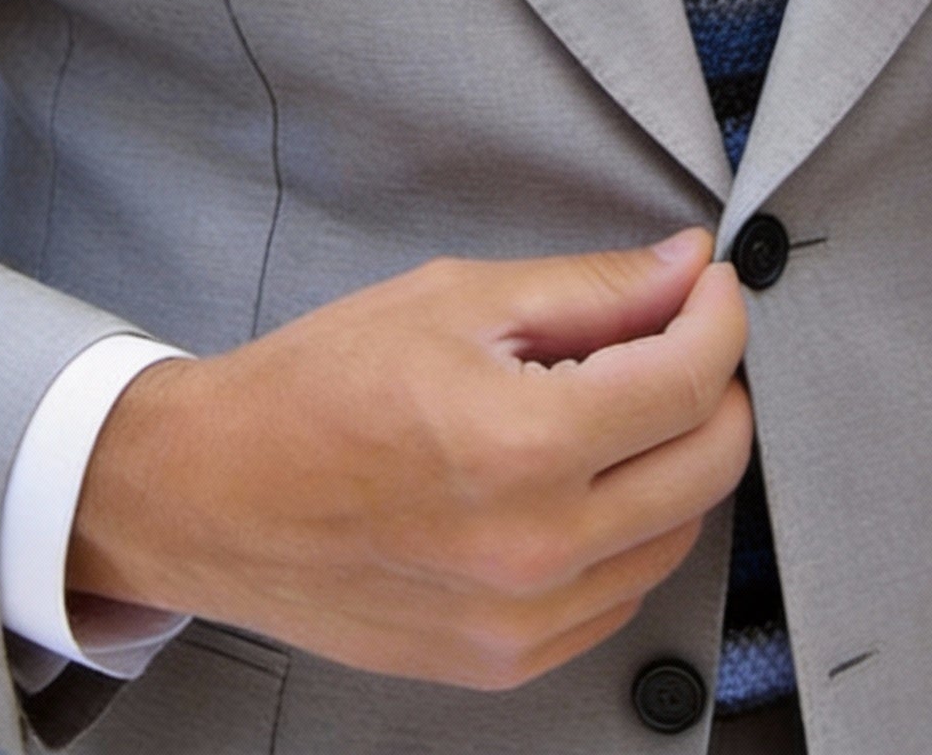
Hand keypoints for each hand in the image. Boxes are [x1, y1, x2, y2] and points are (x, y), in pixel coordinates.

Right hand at [67, 230, 751, 691]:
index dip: (719, 316)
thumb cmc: (313, 390)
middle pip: (709, 464)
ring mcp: (523, 621)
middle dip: (717, 384)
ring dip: (679, 459)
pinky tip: (586, 479)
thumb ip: (589, 288)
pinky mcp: (505, 662)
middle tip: (683, 334)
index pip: (689, 379)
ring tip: (625, 403)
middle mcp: (534, 548)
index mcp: (520, 444)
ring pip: (678, 535)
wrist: (212, 496)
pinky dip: (632, 529)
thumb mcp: (453, 300)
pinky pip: (622, 594)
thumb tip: (684, 269)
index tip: (712, 286)